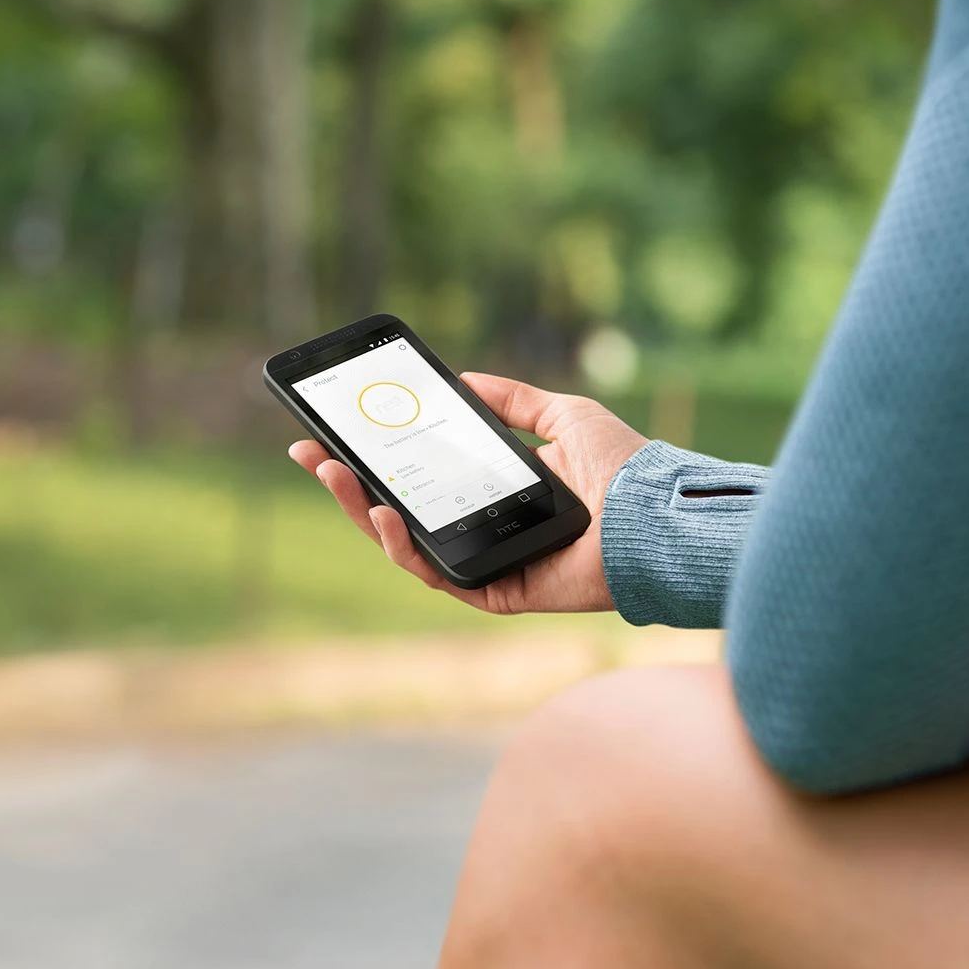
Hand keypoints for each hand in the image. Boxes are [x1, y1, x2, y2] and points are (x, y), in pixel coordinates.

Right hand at [288, 373, 646, 614]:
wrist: (656, 513)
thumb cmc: (621, 466)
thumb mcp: (561, 414)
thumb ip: (513, 398)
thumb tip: (463, 377)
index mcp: (499, 491)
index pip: (426, 477)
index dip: (381, 457)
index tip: (340, 431)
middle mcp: (488, 528)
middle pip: (404, 511)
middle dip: (351, 483)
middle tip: (312, 452)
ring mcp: (491, 562)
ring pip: (409, 546)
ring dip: (363, 512)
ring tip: (336, 477)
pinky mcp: (499, 591)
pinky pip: (440, 576)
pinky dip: (405, 549)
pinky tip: (382, 515)